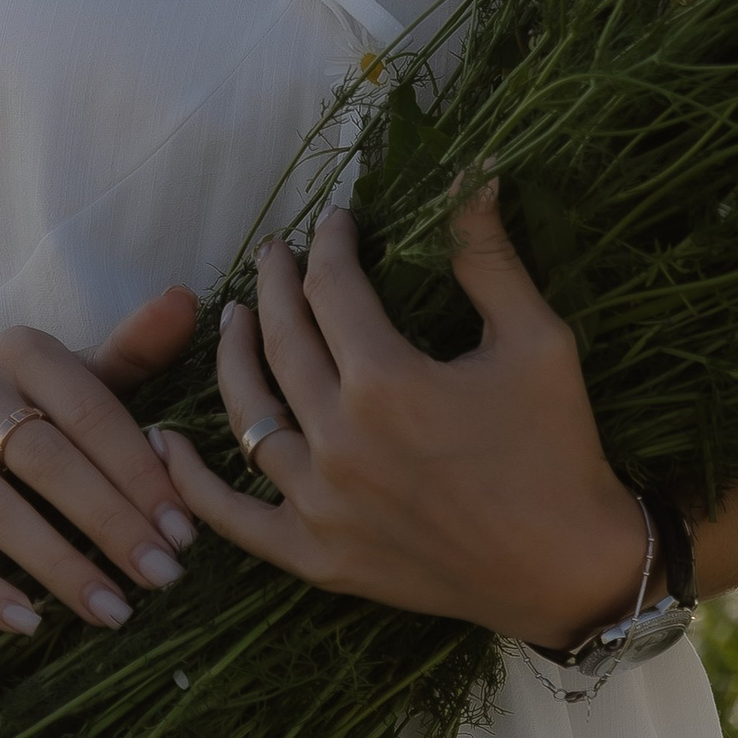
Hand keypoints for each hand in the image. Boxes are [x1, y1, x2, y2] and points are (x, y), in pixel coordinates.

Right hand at [0, 286, 201, 633]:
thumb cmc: (28, 418)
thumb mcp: (79, 382)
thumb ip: (134, 350)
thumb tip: (188, 300)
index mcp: (20, 351)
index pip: (92, 411)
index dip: (142, 474)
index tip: (185, 532)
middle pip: (48, 461)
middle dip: (112, 524)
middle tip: (163, 577)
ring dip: (59, 567)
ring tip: (113, 611)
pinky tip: (31, 623)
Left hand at [154, 190, 649, 644]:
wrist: (569, 568)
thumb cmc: (559, 446)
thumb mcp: (536, 337)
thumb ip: (488, 255)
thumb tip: (477, 169)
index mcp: (387, 381)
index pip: (332, 289)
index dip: (330, 245)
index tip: (336, 222)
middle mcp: (339, 440)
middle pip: (283, 342)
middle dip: (276, 284)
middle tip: (274, 251)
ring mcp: (321, 504)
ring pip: (250, 417)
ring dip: (234, 359)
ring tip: (234, 318)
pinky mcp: (318, 558)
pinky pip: (236, 519)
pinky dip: (194, 482)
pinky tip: (168, 442)